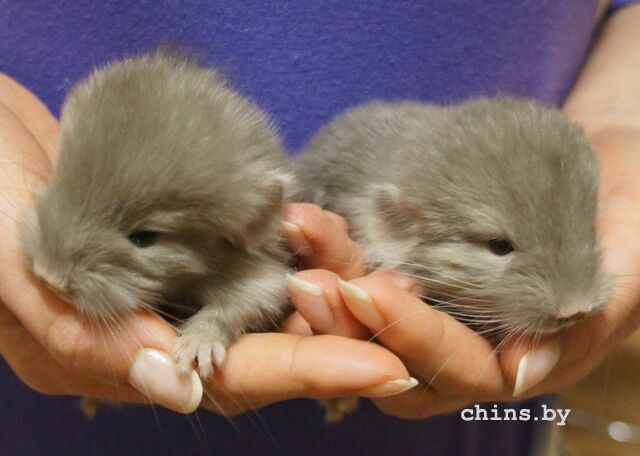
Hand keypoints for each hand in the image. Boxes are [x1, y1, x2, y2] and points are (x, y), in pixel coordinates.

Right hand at [0, 74, 414, 415]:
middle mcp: (152, 324)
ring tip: (377, 269)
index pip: (227, 376)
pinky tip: (322, 229)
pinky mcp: (180, 234)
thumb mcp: (13, 271)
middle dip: (335, 331)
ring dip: (320, 285)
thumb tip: (180, 389)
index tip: (383, 365)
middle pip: (261, 344)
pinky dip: (288, 244)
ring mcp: (169, 278)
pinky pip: (247, 249)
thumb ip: (90, 336)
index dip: (306, 371)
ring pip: (263, 299)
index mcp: (111, 356)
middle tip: (400, 309)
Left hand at [283, 172, 639, 417]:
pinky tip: (308, 218)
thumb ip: (587, 317)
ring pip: (365, 315)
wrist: (602, 164)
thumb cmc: (626, 209)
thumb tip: (518, 373)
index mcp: (518, 356)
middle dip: (348, 320)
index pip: (457, 369)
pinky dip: (335, 246)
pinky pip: (364, 267)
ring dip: (328, 278)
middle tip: (311, 279)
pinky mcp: (411, 267)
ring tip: (301, 234)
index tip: (375, 290)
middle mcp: (465, 342)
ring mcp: (433, 306)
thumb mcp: (629, 259)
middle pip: (390, 355)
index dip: (414, 336)